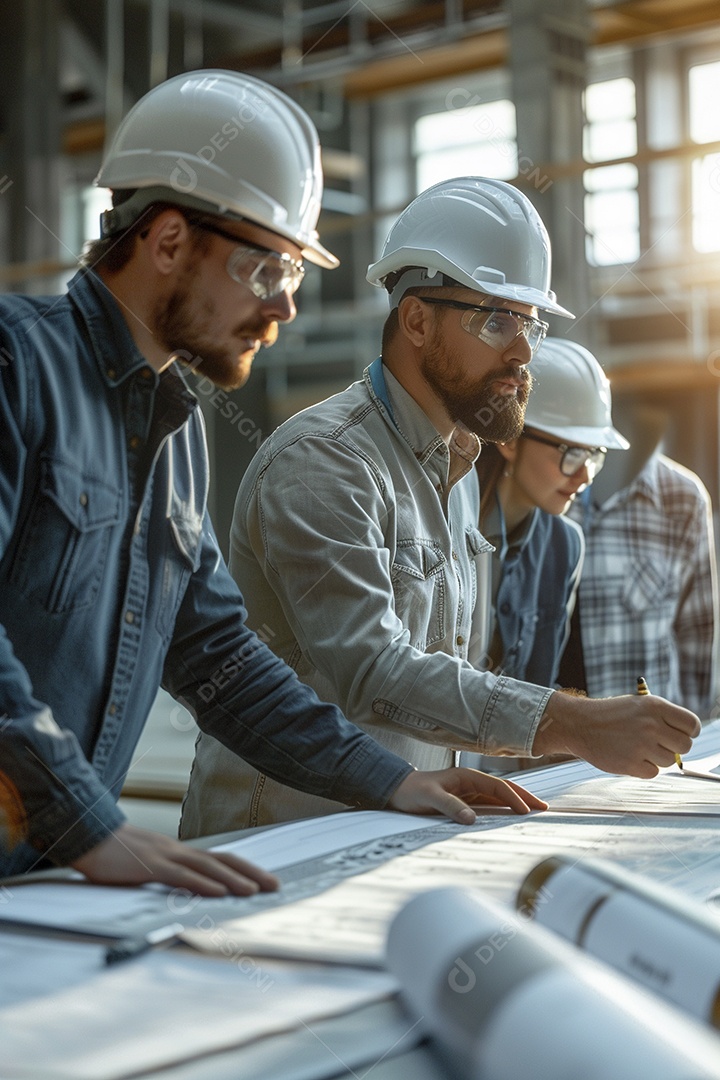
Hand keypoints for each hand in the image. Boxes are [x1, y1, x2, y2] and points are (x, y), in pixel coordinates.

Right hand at [72, 824, 279, 895]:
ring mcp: (166, 856)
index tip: (265, 880)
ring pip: (208, 866)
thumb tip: (190, 890)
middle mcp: (179, 851)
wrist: (88, 836)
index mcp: (180, 852)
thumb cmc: (117, 854)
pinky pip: (182, 875)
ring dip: (234, 879)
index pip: (221, 858)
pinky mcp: (151, 865)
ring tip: (254, 891)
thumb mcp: (149, 864)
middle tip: (275, 885)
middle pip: (223, 859)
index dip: (245, 868)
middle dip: (251, 873)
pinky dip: (203, 884)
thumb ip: (169, 874)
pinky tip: (219, 891)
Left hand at [387, 768, 548, 824]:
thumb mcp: (429, 797)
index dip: (513, 798)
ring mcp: (470, 792)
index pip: (497, 787)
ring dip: (517, 803)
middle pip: (504, 789)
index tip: (526, 811)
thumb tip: (471, 818)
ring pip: (499, 797)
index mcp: (466, 777)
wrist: (397, 790)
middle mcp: (471, 783)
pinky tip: (512, 817)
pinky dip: (504, 810)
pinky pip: (489, 805)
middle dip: (525, 796)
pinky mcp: (465, 801)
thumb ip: (450, 806)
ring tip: (535, 812)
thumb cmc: (411, 791)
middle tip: (544, 807)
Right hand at [533, 691, 700, 777]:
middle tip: (659, 744)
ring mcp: (641, 745)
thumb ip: (663, 718)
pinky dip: (644, 768)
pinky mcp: (631, 764)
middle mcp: (651, 725)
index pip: (692, 724)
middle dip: (674, 747)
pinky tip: (630, 756)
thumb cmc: (611, 715)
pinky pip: (653, 772)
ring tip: (639, 748)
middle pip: (685, 746)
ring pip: (670, 761)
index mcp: (655, 706)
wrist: (579, 724)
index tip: (682, 735)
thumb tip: (685, 740)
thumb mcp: (638, 705)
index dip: (690, 732)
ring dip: (658, 758)